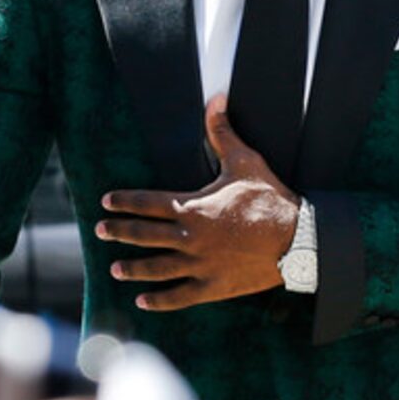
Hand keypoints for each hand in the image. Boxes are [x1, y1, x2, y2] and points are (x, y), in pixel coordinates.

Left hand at [95, 95, 299, 310]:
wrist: (299, 238)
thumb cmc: (271, 199)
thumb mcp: (246, 161)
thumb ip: (222, 133)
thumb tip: (216, 99)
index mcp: (192, 207)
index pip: (148, 203)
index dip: (125, 202)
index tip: (106, 202)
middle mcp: (189, 237)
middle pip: (144, 235)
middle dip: (119, 232)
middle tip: (99, 231)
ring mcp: (199, 264)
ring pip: (156, 268)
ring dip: (132, 269)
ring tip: (115, 269)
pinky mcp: (213, 286)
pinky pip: (179, 296)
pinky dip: (159, 300)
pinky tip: (142, 300)